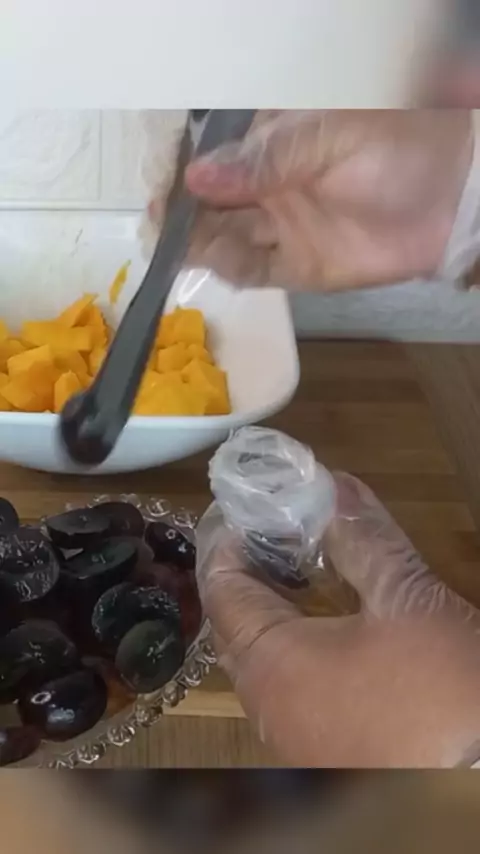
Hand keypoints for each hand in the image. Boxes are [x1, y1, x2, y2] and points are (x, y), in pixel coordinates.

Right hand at [183, 110, 472, 291]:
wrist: (449, 199)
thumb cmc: (394, 149)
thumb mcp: (328, 139)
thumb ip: (265, 161)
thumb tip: (198, 178)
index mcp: (271, 145)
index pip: (212, 159)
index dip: (183, 172)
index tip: (161, 184)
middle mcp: (268, 188)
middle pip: (210, 204)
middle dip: (180, 213)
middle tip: (158, 222)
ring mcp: (281, 229)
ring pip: (224, 239)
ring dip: (198, 243)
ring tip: (179, 245)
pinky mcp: (298, 268)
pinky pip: (253, 272)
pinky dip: (230, 270)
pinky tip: (216, 264)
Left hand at [195, 473, 479, 767]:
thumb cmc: (439, 686)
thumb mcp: (406, 598)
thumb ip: (362, 536)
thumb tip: (333, 486)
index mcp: (270, 664)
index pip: (220, 586)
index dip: (229, 536)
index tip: (254, 504)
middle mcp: (266, 704)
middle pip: (233, 622)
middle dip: (248, 568)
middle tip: (276, 527)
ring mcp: (291, 736)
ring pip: (258, 657)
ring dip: (270, 607)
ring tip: (300, 564)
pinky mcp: (320, 753)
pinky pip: (284, 685)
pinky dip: (290, 643)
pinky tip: (324, 623)